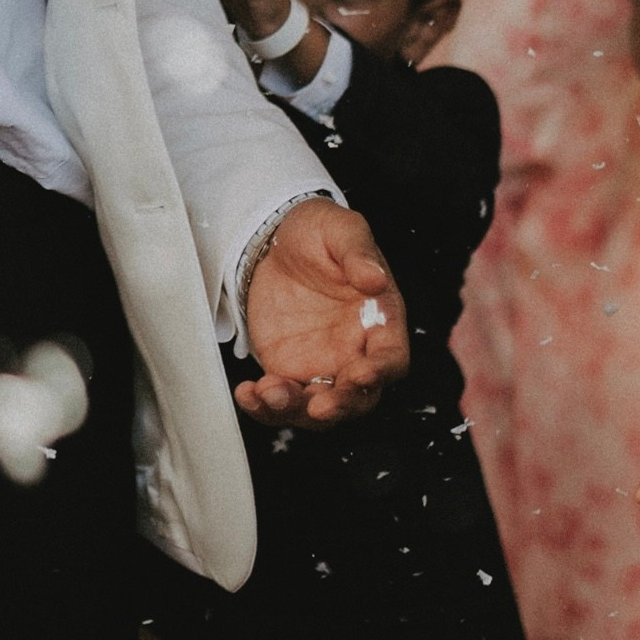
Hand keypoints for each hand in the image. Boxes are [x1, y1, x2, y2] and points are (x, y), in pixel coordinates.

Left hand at [235, 198, 408, 422]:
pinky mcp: (289, 369)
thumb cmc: (317, 233)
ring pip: (318, 407)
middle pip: (358, 397)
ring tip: (268, 393)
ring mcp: (322, 365)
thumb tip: (375, 278)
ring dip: (296, 410)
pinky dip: (266, 406)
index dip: (381, 371)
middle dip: (340, 406)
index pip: (391, 357)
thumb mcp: (340, 229)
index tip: (361, 375)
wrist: (274, 240)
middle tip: (318, 407)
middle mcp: (355, 351)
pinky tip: (248, 394)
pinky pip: (282, 399)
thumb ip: (358, 253)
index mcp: (379, 321)